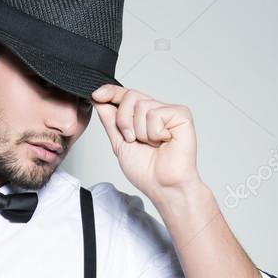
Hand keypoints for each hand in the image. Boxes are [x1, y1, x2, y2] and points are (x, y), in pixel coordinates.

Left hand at [91, 84, 200, 200]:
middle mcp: (155, 111)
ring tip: (151, 145)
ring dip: (141, 132)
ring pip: (142, 106)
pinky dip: (155, 133)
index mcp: (141, 117)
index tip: (96, 95)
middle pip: (130, 96)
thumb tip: (99, 101)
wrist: (162, 185)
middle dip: (124, 121)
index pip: (124, 96)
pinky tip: (163, 142)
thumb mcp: (119, 143)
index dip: (111, 92)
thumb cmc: (145, 171)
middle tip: (133, 140)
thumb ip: (110, 121)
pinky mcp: (181, 114)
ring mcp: (168, 111)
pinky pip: (156, 113)